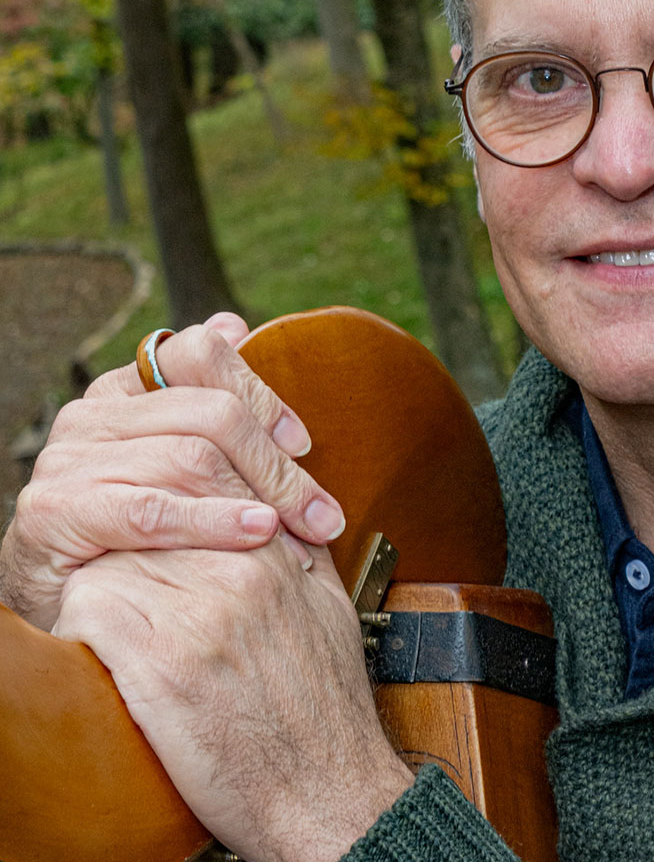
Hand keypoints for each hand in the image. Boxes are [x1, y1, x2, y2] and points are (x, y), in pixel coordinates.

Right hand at [0, 313, 344, 630]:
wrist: (67, 603)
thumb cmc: (136, 531)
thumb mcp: (177, 458)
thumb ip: (207, 392)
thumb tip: (233, 323)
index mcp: (123, 387)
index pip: (200, 352)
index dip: (261, 394)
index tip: (301, 443)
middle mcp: (92, 413)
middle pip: (211, 412)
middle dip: (277, 464)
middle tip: (323, 514)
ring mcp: (69, 458)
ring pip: (191, 457)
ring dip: (261, 496)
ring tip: (306, 530)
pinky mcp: (56, 510)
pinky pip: (153, 510)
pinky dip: (215, 521)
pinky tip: (259, 531)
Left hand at [53, 538, 413, 861]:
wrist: (327, 792)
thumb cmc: (327, 709)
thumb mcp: (331, 607)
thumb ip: (304, 552)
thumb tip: (281, 519)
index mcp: (276, 556)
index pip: (200, 485)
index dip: (165, 508)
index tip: (149, 538)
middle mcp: (238, 574)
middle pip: (148, 516)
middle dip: (125, 543)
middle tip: (118, 579)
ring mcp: (199, 616)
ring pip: (110, 556)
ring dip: (98, 584)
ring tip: (108, 618)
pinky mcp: (160, 666)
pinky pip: (90, 608)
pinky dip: (80, 626)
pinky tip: (100, 650)